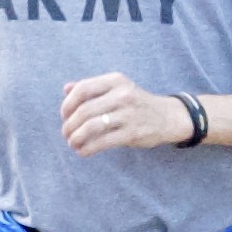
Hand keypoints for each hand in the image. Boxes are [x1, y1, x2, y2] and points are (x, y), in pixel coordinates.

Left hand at [59, 72, 194, 155]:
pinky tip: (83, 151)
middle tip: (66, 133)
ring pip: (92, 127)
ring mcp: (128, 114)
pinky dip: (88, 148)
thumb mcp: (117, 88)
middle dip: (70, 125)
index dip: (68, 104)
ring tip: (72, 143)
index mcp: (116, 80)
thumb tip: (66, 89)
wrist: (168, 117)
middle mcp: (122, 95)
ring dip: (76, 137)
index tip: (64, 115)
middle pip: (85, 110)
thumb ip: (92, 87)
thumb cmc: (136, 102)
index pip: (83, 88)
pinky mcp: (133, 133)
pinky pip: (103, 142)